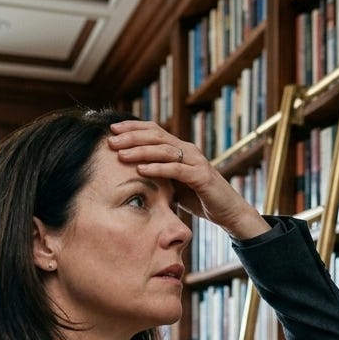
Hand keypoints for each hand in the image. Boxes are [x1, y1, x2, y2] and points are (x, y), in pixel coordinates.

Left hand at [106, 120, 269, 239]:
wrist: (228, 211)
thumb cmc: (199, 198)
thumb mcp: (174, 184)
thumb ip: (158, 175)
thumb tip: (132, 175)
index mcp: (180, 148)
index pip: (154, 130)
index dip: (133, 127)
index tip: (112, 130)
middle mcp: (188, 150)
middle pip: (156, 136)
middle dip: (131, 137)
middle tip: (110, 140)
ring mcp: (196, 161)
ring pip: (164, 150)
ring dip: (140, 151)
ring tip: (121, 154)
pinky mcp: (201, 176)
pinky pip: (176, 169)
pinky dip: (158, 168)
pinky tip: (141, 169)